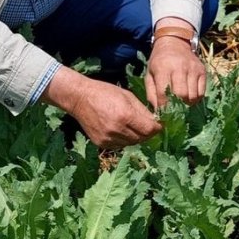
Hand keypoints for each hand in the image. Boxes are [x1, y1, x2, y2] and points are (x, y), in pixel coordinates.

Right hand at [41, 67, 160, 147]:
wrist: (79, 98)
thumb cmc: (104, 92)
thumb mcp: (127, 96)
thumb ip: (142, 110)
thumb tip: (156, 121)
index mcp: (125, 115)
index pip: (150, 129)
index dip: (157, 128)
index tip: (159, 124)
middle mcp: (117, 129)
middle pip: (142, 138)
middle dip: (148, 133)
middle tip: (148, 125)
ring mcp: (108, 138)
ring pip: (132, 143)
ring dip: (137, 136)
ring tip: (133, 126)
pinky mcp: (102, 143)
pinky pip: (120, 145)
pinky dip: (124, 139)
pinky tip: (121, 129)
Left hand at [145, 31, 205, 108]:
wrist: (174, 42)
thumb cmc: (159, 61)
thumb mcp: (149, 74)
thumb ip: (152, 94)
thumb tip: (159, 113)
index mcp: (163, 68)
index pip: (164, 93)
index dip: (164, 107)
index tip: (163, 113)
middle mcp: (180, 67)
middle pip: (181, 95)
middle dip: (177, 107)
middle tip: (173, 110)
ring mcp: (193, 69)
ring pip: (193, 96)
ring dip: (187, 104)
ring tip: (181, 103)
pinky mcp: (202, 71)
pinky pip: (201, 92)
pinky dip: (195, 99)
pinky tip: (189, 97)